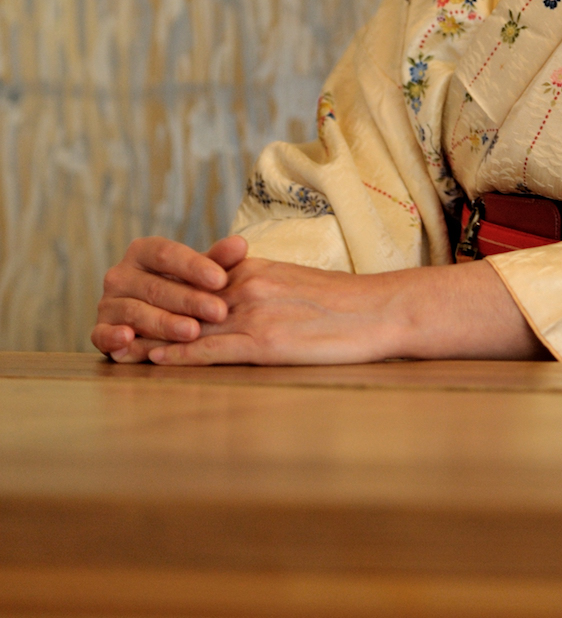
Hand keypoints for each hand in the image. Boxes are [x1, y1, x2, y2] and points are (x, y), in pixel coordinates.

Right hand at [92, 235, 247, 361]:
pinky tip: (128, 339)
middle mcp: (120, 274)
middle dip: (189, 301)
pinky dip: (113, 337)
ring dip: (164, 323)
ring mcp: (107, 303)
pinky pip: (103, 335)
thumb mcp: (200, 273)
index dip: (194, 266)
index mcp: (143, 251)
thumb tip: (240, 244)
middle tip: (218, 312)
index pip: (168, 254)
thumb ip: (218, 260)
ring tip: (192, 332)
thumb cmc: (182, 288)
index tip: (222, 279)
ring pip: (135, 312)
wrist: (150, 316)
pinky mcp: (99, 330)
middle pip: (156, 286)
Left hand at [143, 256, 547, 365]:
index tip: (132, 308)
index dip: (161, 299)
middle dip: (145, 319)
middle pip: (184, 305)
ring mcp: (256, 312)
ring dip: (150, 341)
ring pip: (189, 329)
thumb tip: (233, 305)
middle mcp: (248, 285)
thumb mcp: (296, 285)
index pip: (196, 284)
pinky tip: (154, 363)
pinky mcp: (266, 341)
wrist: (382, 310)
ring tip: (116, 349)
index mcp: (255, 269)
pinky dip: (178, 358)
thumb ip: (260, 290)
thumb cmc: (345, 305)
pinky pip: (212, 351)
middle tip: (108, 329)